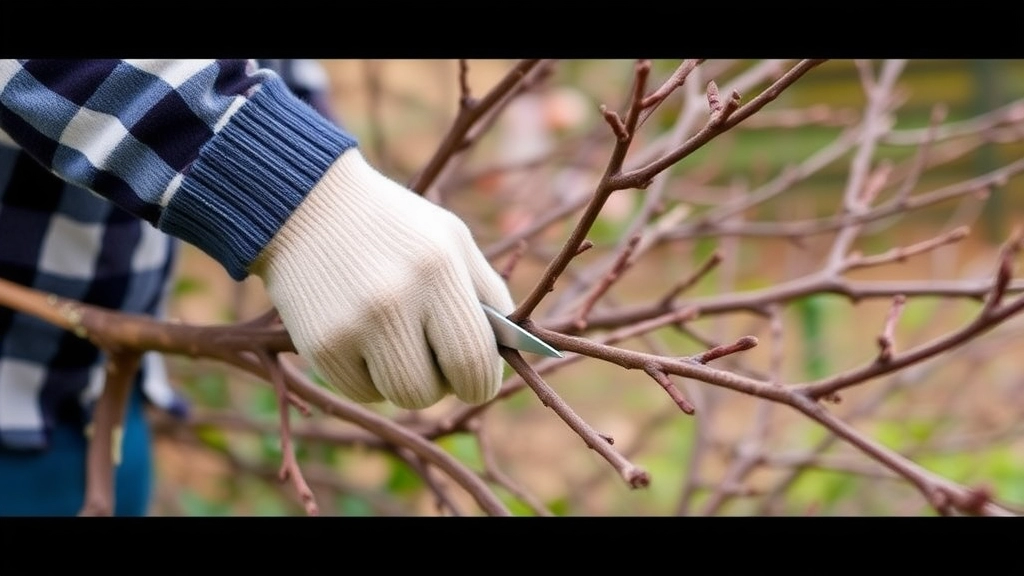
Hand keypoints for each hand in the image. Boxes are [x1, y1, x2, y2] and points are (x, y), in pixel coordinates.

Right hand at [251, 149, 514, 408]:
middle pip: (432, 392)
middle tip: (435, 361)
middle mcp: (393, 301)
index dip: (481, 382)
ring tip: (398, 343)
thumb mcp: (452, 239)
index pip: (474, 361)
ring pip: (397, 398)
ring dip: (405, 381)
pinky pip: (360, 392)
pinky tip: (362, 338)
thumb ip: (488, 294)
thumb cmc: (396, 225)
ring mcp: (350, 326)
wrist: (307, 203)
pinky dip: (369, 377)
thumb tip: (509, 354)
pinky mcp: (318, 345)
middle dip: (442, 385)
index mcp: (438, 270)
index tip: (477, 378)